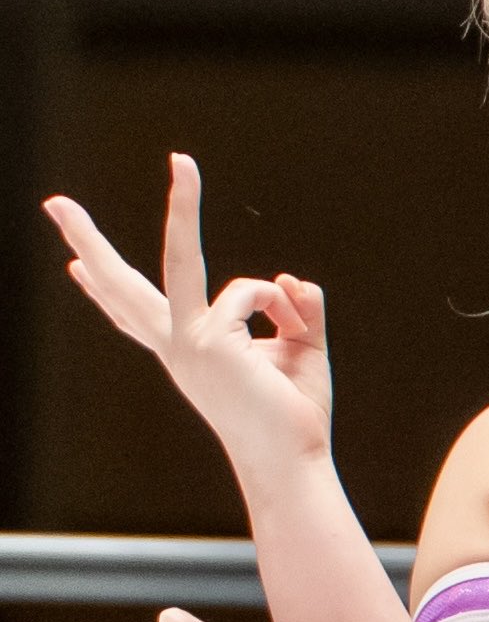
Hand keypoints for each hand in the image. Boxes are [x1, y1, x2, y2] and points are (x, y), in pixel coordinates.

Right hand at [43, 155, 332, 474]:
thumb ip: (298, 311)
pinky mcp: (206, 338)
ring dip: (183, 201)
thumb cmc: (296, 416)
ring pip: (177, 256)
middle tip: (54, 204)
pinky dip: (277, 305)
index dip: (105, 292)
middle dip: (88, 241)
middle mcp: (177, 348)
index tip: (74, 268)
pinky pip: (252, 290)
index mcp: (189, 354)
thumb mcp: (303, 351)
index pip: (138, 317)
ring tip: (182, 161)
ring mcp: (185, 342)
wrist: (294, 461)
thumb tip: (291, 278)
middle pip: (123, 287)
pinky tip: (284, 331)